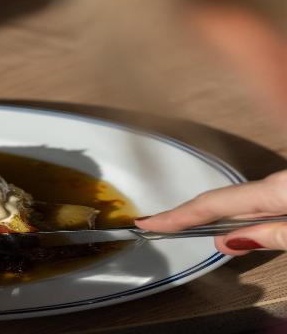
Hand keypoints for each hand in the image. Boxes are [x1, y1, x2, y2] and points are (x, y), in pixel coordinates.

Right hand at [135, 170, 286, 254]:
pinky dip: (251, 214)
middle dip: (198, 217)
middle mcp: (279, 180)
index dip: (177, 215)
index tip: (147, 222)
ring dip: (229, 219)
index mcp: (277, 190)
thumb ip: (273, 236)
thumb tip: (230, 240)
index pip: (213, 205)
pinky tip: (250, 224)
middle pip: (227, 201)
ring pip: (249, 201)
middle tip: (165, 228)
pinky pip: (266, 199)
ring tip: (211, 236)